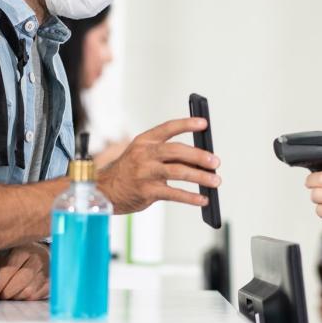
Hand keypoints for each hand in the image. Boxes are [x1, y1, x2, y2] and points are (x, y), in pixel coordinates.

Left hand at [0, 244, 49, 300]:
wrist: (43, 254)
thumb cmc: (21, 256)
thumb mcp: (6, 257)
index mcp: (24, 250)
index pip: (9, 269)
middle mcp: (37, 259)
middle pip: (19, 282)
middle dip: (6, 293)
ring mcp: (47, 272)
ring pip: (28, 292)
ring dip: (15, 297)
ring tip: (9, 294)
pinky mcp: (51, 283)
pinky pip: (35, 297)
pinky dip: (25, 299)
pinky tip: (20, 295)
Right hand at [97, 118, 219, 214]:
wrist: (106, 190)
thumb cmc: (130, 170)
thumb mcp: (143, 154)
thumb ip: (167, 154)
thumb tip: (201, 160)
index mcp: (145, 141)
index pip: (168, 128)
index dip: (187, 124)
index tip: (204, 124)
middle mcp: (144, 154)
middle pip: (176, 151)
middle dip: (199, 156)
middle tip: (215, 162)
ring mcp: (145, 173)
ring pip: (178, 172)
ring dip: (200, 177)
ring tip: (215, 181)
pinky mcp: (147, 191)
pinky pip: (174, 193)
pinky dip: (191, 197)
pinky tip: (203, 199)